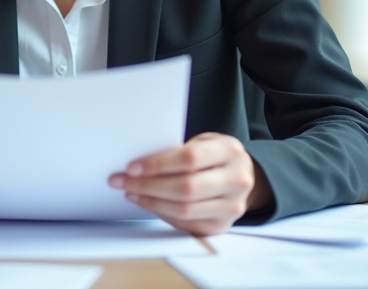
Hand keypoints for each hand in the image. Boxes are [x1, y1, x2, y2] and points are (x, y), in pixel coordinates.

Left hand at [108, 132, 271, 235]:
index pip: (189, 159)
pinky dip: (162, 213)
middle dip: (148, 186)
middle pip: (185, 188)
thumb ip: (180, 150)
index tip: (132, 167)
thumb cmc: (215, 155)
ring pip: (184, 210)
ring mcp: (232, 206)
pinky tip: (148, 203)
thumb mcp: (204, 142)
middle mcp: (236, 180)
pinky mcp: (221, 225)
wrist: (244, 175)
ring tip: (131, 193)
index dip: (157, 164)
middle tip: (123, 182)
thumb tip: (139, 165)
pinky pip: (185, 223)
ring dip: (151, 202)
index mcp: (230, 151)